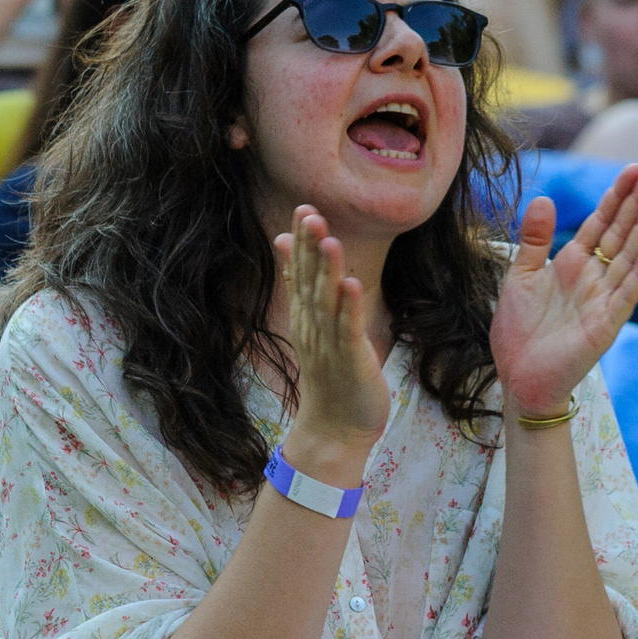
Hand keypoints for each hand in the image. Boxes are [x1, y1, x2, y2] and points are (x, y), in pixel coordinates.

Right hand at [273, 207, 387, 479]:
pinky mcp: (350, 361)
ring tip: (329, 240)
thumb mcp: (313, 323)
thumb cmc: (330, 374)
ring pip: (327, 302)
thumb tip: (286, 241)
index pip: (301, 272)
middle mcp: (313, 327)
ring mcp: (329, 344)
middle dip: (311, 247)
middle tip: (310, 213)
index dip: (303, 241)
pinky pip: (348, 331)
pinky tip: (351, 285)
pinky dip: (349, 308)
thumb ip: (301, 282)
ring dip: (327, 272)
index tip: (304, 208)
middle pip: (310, 281)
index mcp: (306, 317)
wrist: (334, 429)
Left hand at [490, 164, 637, 418]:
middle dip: (637, 203)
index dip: (617, 196)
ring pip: (629, 258)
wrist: (517, 377)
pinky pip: (626, 295)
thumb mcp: (520, 276)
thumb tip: (542, 198)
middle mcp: (594, 277)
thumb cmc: (519, 331)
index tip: (634, 169)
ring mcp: (603, 300)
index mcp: (573, 263)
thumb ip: (534, 240)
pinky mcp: (605, 325)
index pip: (601, 222)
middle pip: (621, 233)